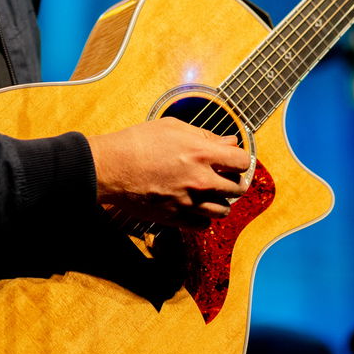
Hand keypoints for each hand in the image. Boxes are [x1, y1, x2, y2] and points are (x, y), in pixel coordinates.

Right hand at [87, 118, 253, 229]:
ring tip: (210, 193)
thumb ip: (205, 135)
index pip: (242, 161)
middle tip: (223, 177)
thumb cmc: (138, 142)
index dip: (240, 160)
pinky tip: (196, 207)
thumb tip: (230, 142)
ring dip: (221, 201)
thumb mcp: (173, 127)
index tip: (234, 161)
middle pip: (237, 188)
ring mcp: (189, 201)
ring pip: (223, 210)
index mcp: (201, 153)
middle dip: (233, 181)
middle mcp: (200, 180)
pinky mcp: (175, 217)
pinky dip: (203, 218)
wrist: (111, 167)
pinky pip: (203, 225)